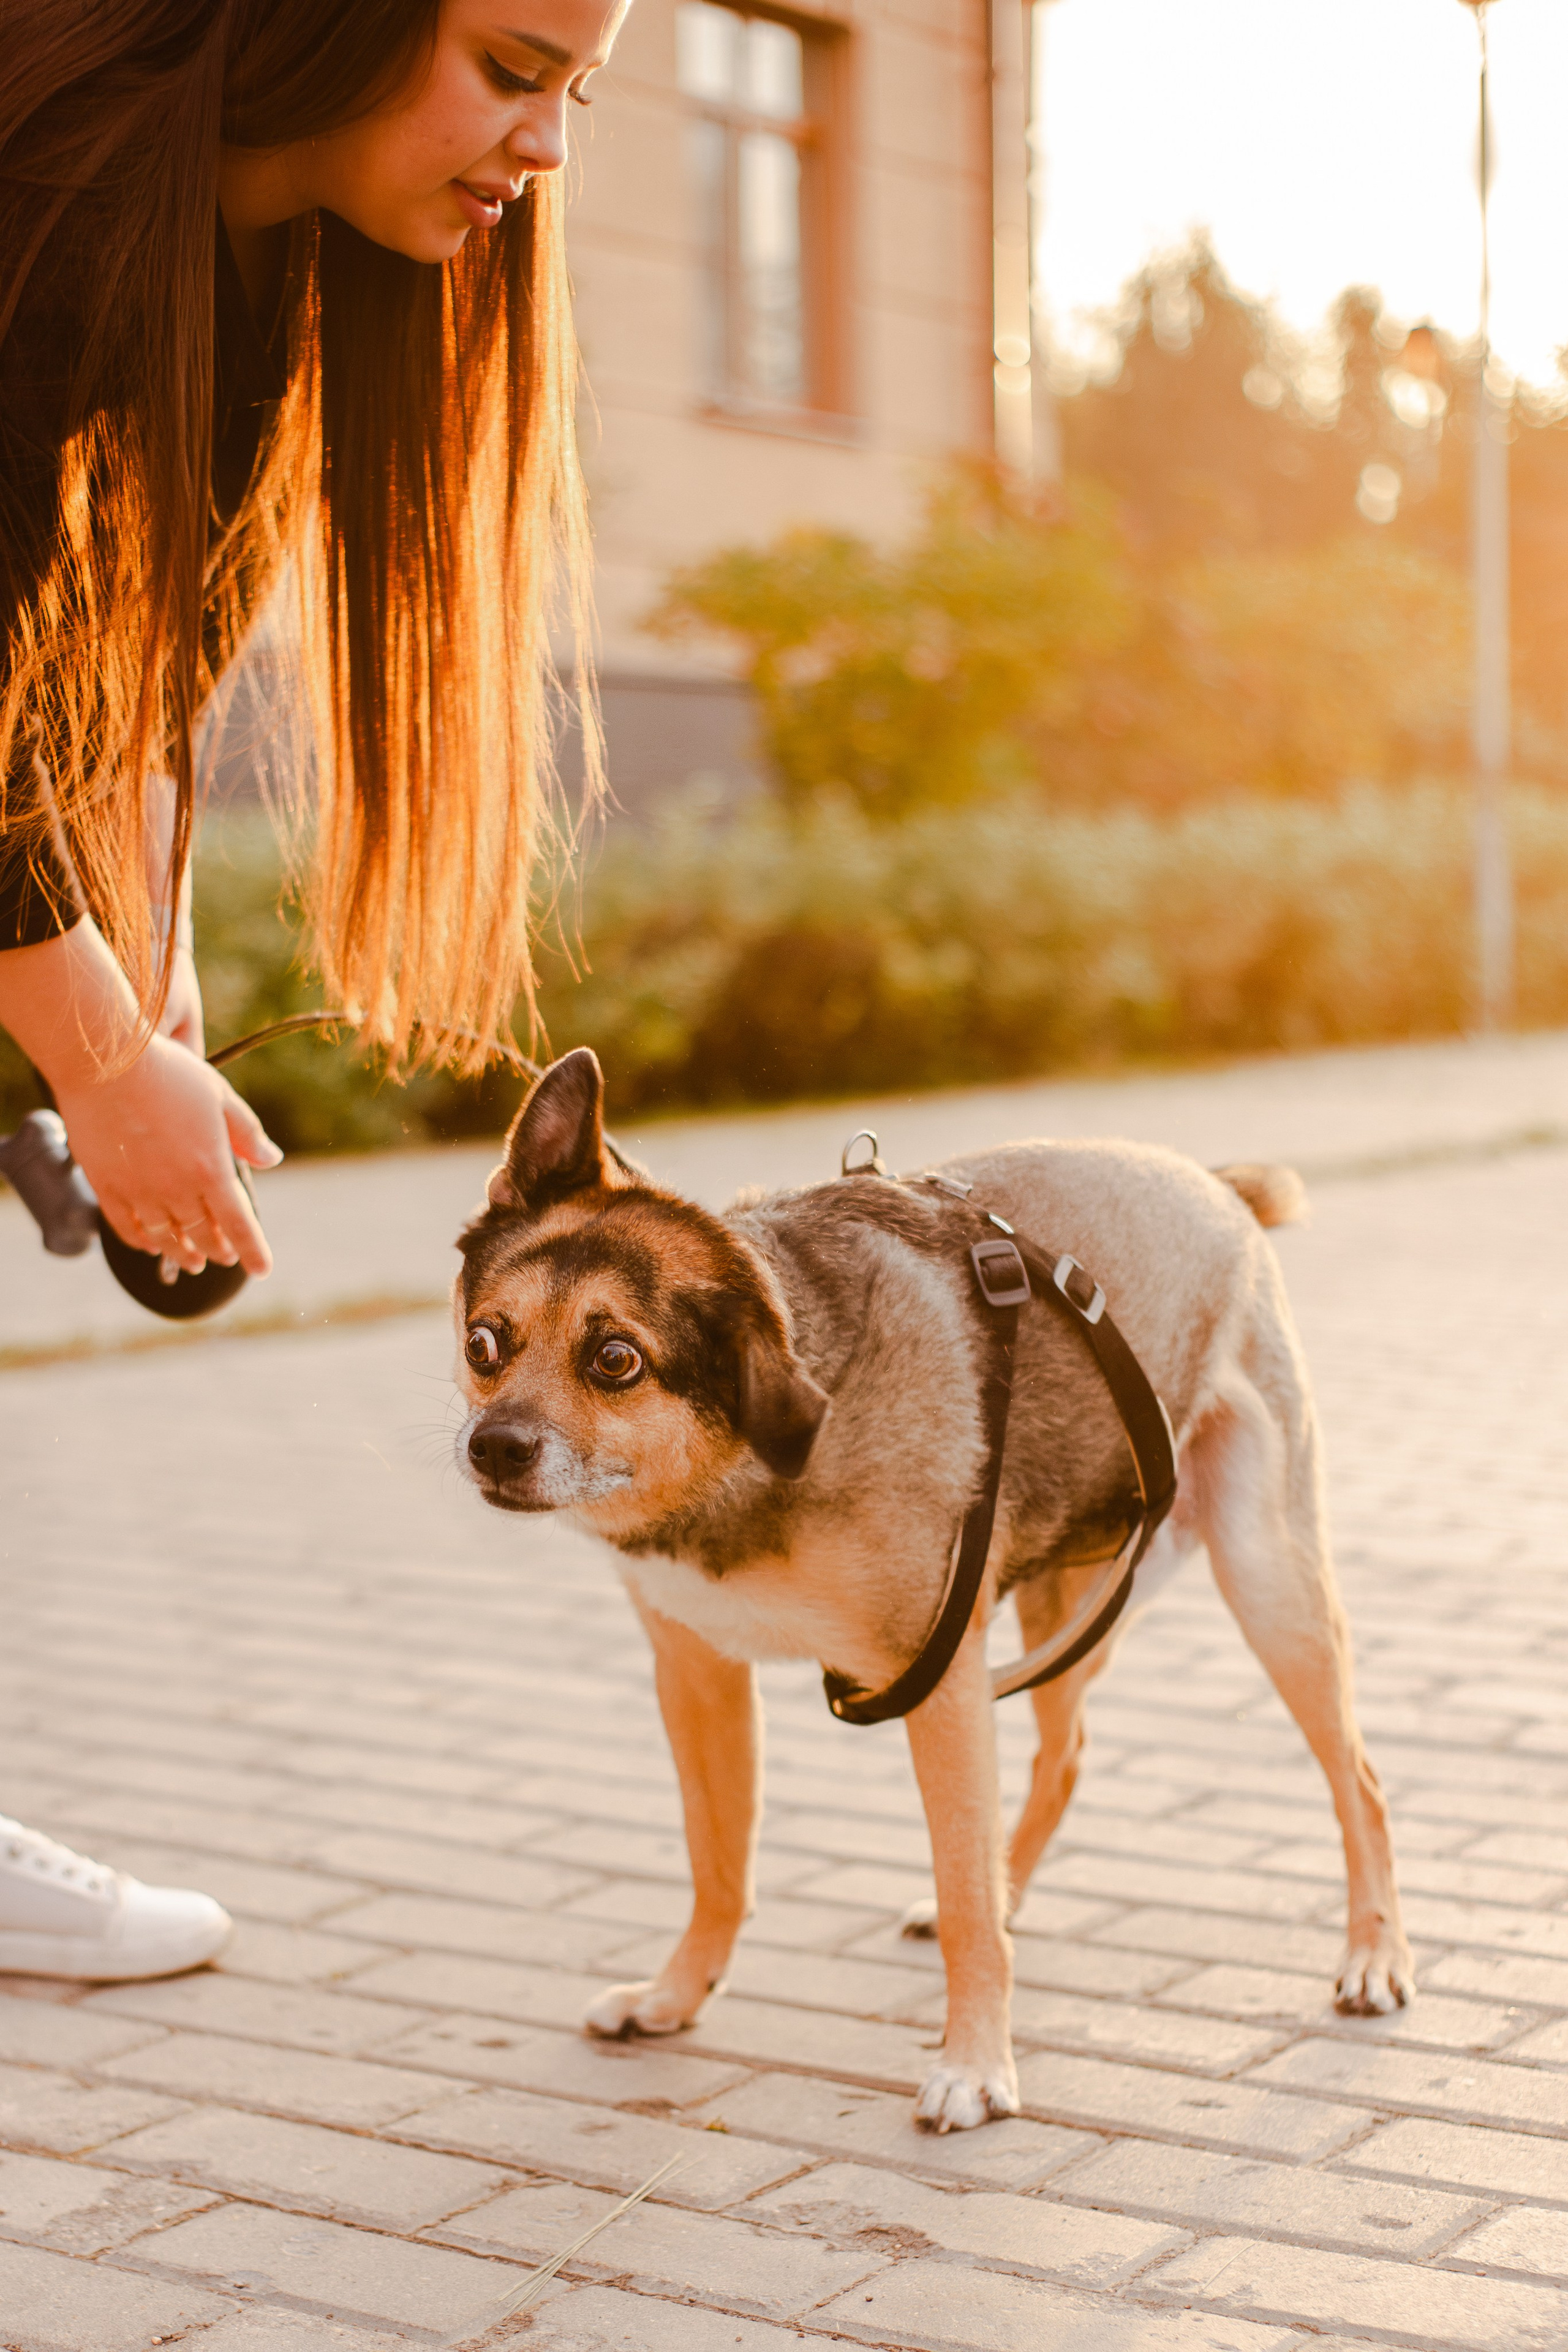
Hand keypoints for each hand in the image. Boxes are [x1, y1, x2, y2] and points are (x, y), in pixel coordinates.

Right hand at [0, 915, 281, 1276]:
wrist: (104, 1062)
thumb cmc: (168, 1073)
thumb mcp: (220, 1097)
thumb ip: (247, 1134)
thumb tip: (272, 1159)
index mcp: (210, 1168)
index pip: (239, 1224)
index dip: (253, 1250)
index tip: (262, 1269)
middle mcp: (176, 1188)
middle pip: (203, 1236)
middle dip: (218, 1251)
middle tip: (224, 1257)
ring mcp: (138, 1191)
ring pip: (166, 1239)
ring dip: (183, 1253)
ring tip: (193, 1261)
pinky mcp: (107, 1186)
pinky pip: (127, 1229)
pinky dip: (143, 1243)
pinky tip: (152, 1245)